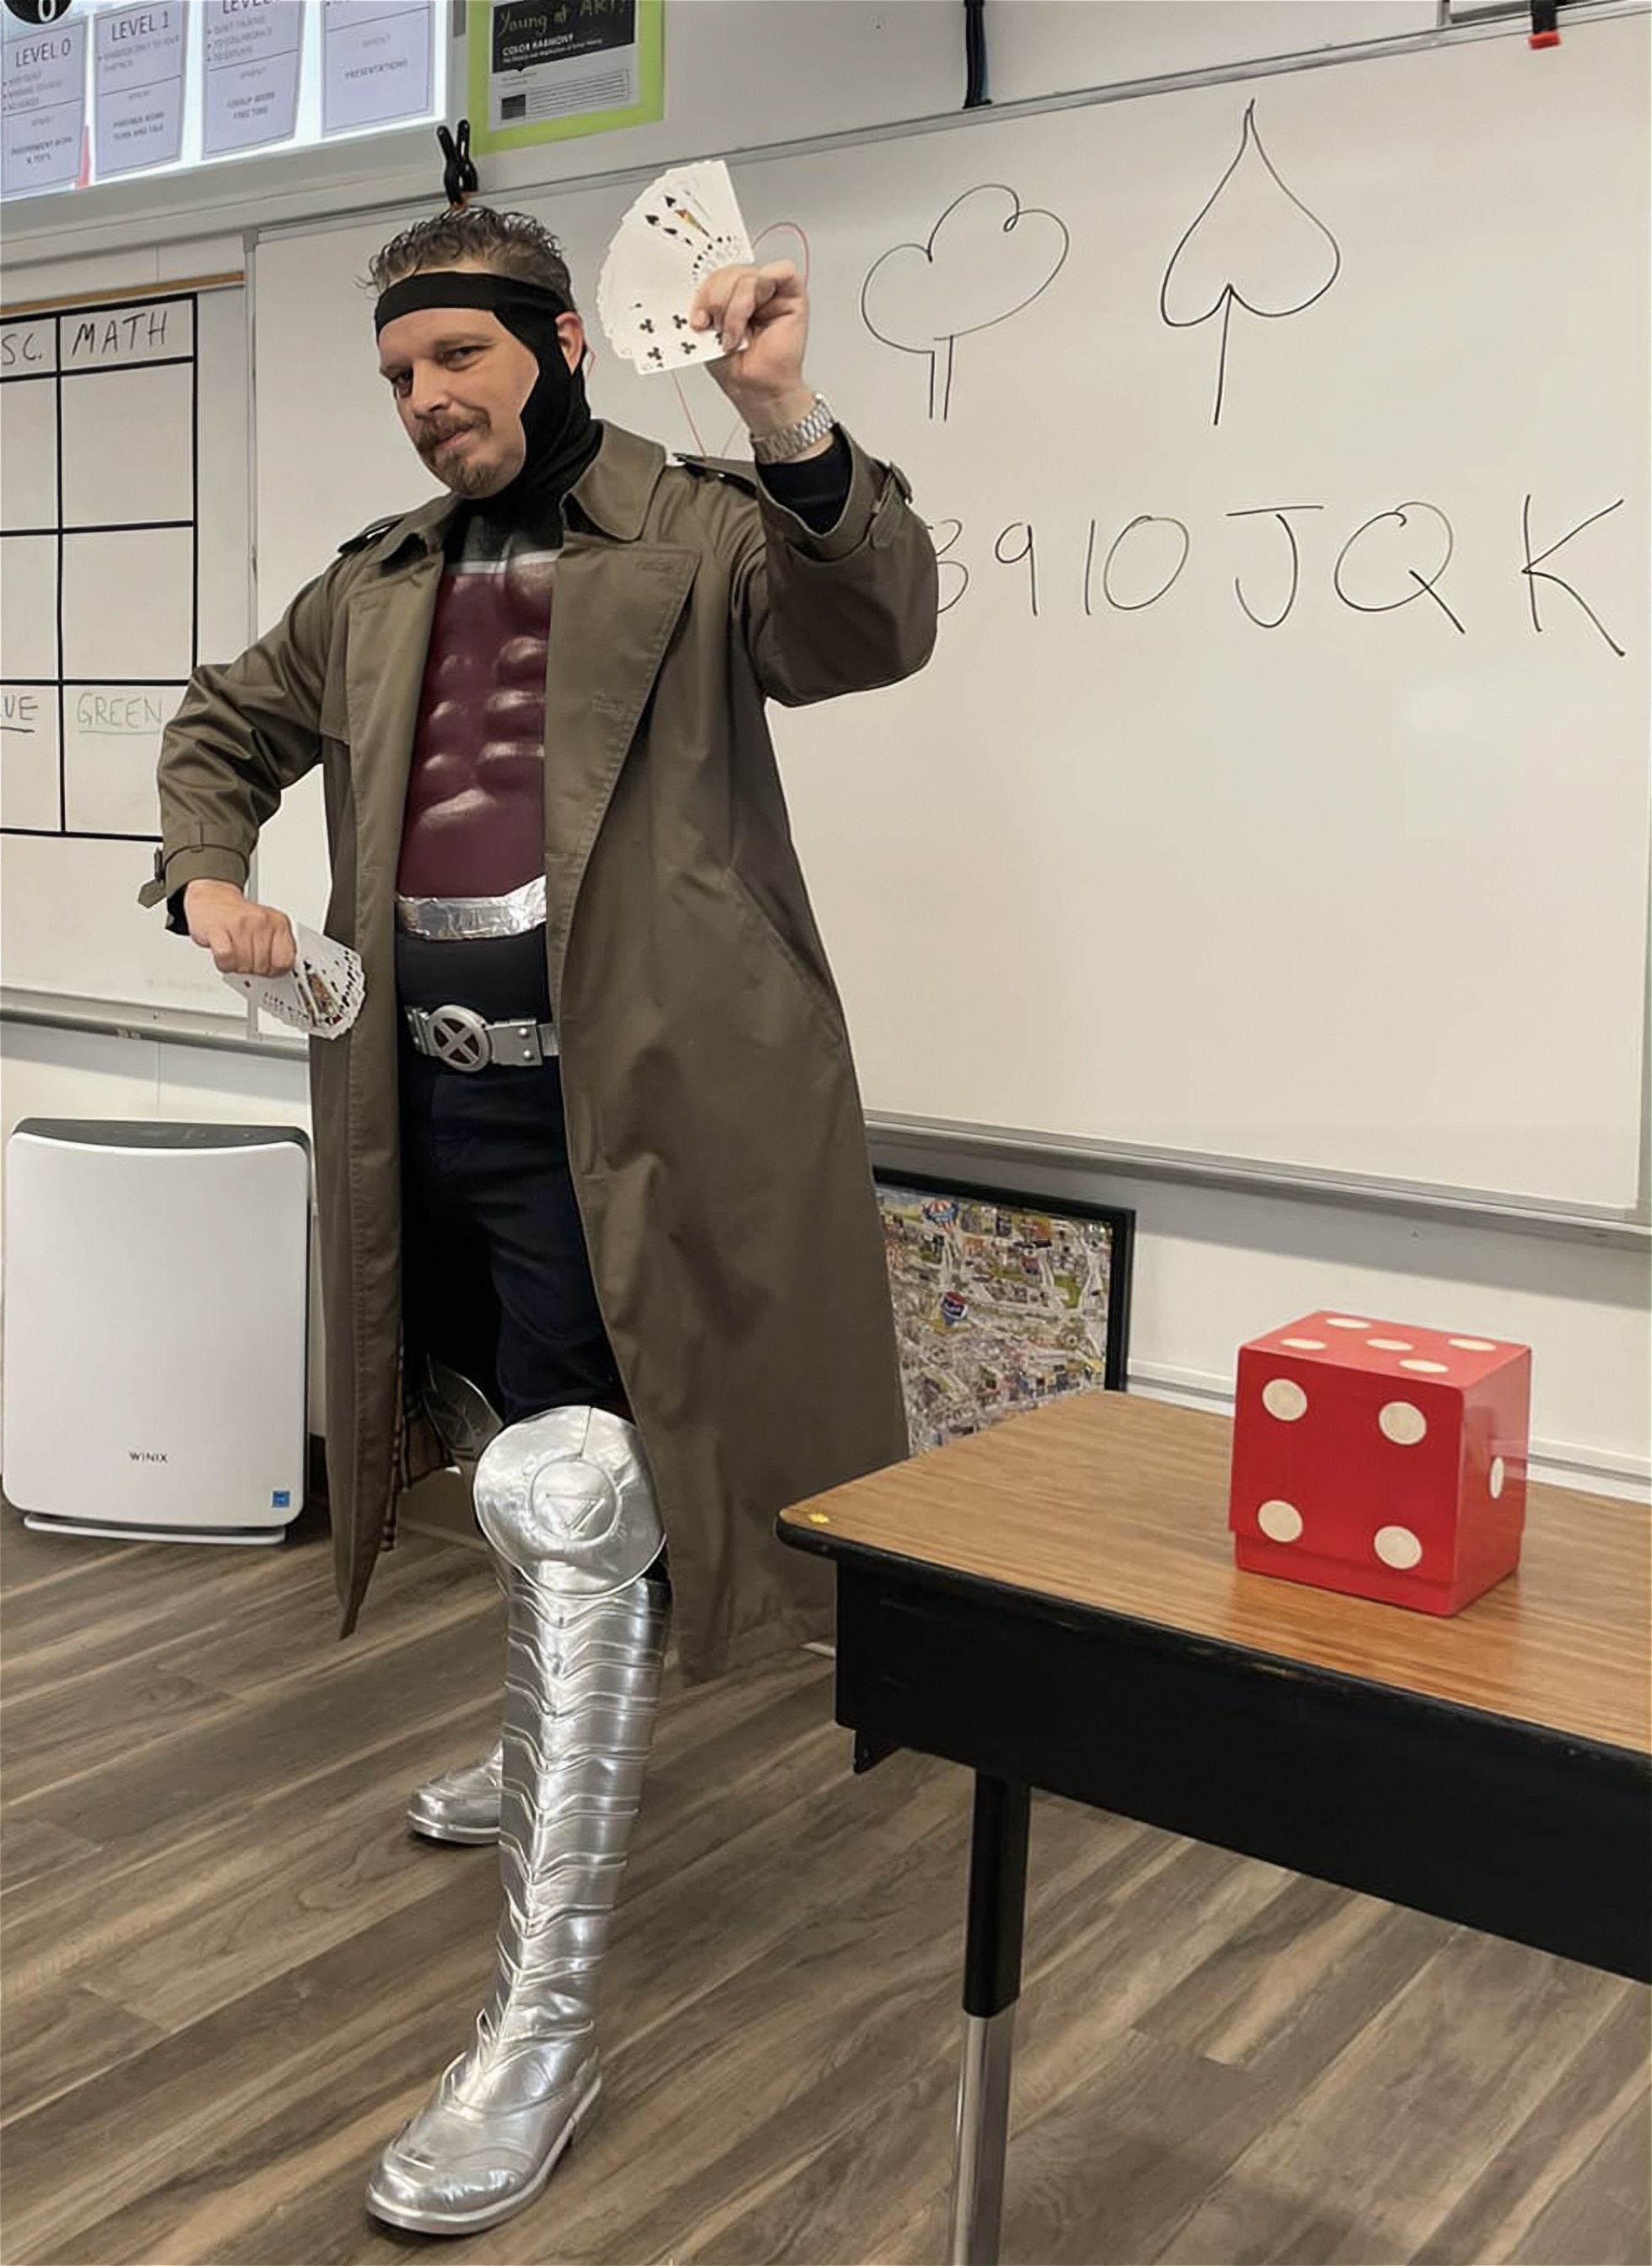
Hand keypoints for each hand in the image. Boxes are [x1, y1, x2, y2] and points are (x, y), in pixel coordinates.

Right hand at [184, 880, 296, 976]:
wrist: (212, 898)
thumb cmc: (239, 917)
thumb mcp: (267, 928)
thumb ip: (276, 950)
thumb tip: (278, 972)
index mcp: (279, 922)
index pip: (285, 961)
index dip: (274, 971)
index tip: (267, 969)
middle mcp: (262, 921)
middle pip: (263, 966)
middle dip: (253, 969)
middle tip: (246, 958)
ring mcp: (241, 924)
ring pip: (245, 965)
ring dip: (237, 966)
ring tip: (234, 953)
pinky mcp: (218, 929)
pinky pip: (226, 958)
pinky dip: (224, 963)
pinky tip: (223, 955)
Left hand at [691, 261, 810, 420]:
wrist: (760, 392)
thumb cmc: (741, 369)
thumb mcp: (709, 333)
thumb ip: (705, 304)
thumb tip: (697, 289)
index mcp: (729, 297)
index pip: (714, 275)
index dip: (704, 291)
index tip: (698, 319)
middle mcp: (751, 292)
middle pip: (729, 272)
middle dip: (717, 300)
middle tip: (717, 328)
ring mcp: (772, 291)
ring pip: (748, 275)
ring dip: (736, 308)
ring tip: (736, 336)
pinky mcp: (793, 293)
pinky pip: (781, 271)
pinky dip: (761, 291)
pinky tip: (756, 315)